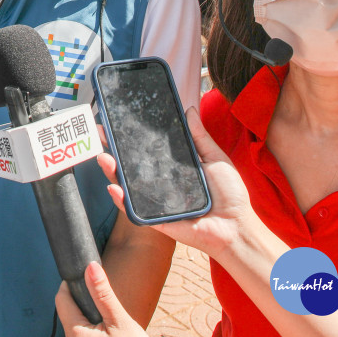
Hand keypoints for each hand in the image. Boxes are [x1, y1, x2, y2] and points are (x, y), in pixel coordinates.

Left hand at [54, 262, 148, 336]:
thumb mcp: (119, 321)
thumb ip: (103, 294)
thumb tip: (91, 268)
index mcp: (75, 333)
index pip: (62, 298)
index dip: (72, 283)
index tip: (85, 275)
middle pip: (69, 310)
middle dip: (84, 300)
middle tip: (103, 298)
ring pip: (77, 322)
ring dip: (90, 314)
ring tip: (109, 317)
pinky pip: (85, 333)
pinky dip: (94, 326)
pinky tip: (109, 330)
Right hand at [100, 108, 256, 263]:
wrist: (237, 226)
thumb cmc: (229, 194)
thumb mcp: (215, 159)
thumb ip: (200, 137)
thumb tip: (190, 110)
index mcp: (172, 168)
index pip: (146, 150)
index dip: (130, 138)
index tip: (115, 122)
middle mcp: (160, 183)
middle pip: (130, 166)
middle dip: (112, 150)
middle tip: (101, 134)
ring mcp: (155, 201)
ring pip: (127, 186)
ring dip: (112, 172)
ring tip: (104, 157)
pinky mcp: (156, 219)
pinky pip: (134, 211)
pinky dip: (121, 200)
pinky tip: (114, 187)